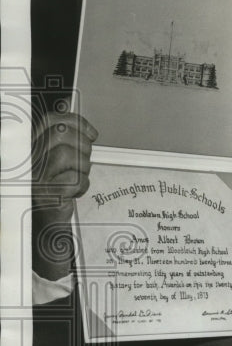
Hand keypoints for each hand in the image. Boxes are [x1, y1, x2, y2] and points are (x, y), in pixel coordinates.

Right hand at [32, 112, 96, 279]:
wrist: (43, 224)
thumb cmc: (54, 190)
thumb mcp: (58, 161)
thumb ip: (68, 142)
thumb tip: (89, 131)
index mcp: (29, 147)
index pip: (52, 121)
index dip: (76, 123)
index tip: (92, 133)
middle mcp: (26, 159)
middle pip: (63, 136)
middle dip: (82, 148)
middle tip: (82, 163)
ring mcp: (33, 177)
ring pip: (71, 157)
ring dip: (82, 169)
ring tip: (75, 179)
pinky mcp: (44, 195)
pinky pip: (75, 180)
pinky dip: (81, 187)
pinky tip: (73, 193)